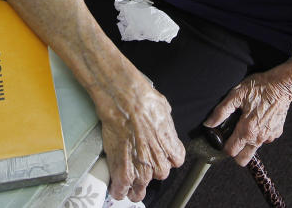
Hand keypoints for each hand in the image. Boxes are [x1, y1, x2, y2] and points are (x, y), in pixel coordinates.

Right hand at [99, 79, 185, 201]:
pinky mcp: (123, 172)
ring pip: (139, 190)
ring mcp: (142, 171)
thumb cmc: (144, 102)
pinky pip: (121, 190)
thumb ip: (164, 125)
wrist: (125, 101)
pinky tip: (116, 187)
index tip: (157, 155)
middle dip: (149, 169)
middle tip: (139, 161)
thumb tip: (159, 122)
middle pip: (158, 175)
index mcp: (172, 149)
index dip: (164, 157)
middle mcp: (160, 164)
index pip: (175, 162)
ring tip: (127, 183)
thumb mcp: (165, 110)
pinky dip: (118, 189)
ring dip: (133, 187)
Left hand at [202, 62, 291, 165]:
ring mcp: (269, 136)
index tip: (222, 138)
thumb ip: (221, 111)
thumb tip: (208, 124)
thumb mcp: (236, 94)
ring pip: (254, 149)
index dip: (223, 146)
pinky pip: (265, 139)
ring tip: (245, 125)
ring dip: (248, 142)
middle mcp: (259, 138)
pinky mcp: (277, 132)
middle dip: (236, 153)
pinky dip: (259, 134)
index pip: (231, 152)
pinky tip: (257, 120)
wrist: (282, 85)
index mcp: (247, 130)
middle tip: (232, 137)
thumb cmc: (260, 88)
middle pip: (243, 159)